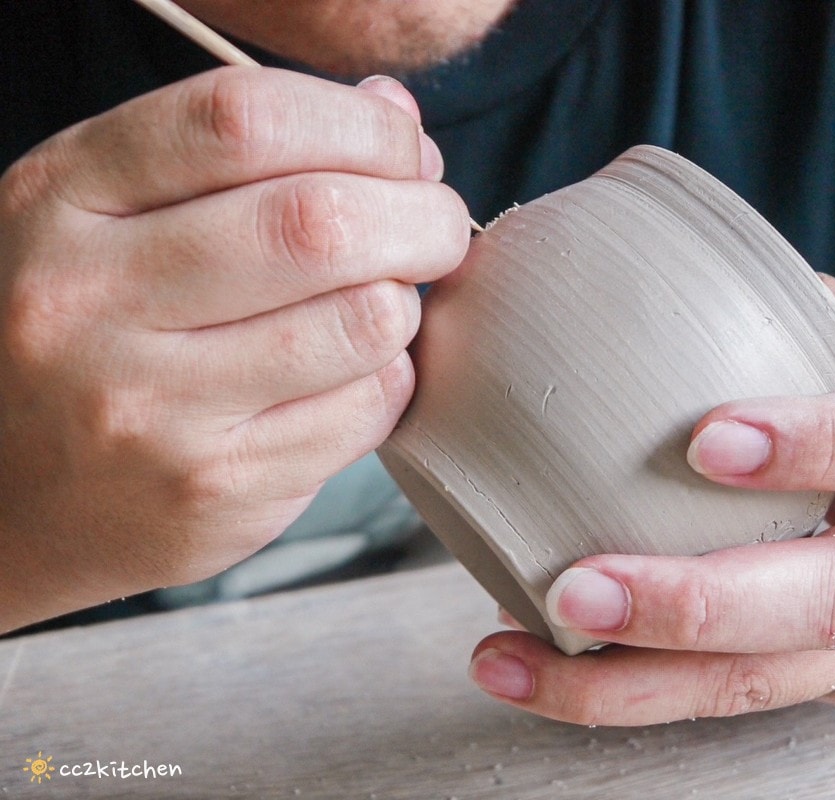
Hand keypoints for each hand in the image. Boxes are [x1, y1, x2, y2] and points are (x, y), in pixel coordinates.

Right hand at [0, 68, 468, 630]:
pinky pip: (364, 410)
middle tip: (435, 225)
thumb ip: (241, 151)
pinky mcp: (217, 488)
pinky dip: (387, 380)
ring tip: (379, 302)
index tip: (405, 152)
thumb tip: (391, 111)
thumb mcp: (109, 211)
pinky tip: (350, 375)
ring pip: (362, 322)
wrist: (4, 500)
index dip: (361, 127)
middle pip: (318, 224)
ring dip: (404, 303)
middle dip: (419, 215)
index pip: (244, 122)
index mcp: (62, 199)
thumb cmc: (78, 333)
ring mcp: (151, 409)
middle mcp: (91, 302)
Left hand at [469, 276, 834, 724]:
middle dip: (697, 602)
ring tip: (520, 657)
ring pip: (770, 680)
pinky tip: (547, 670)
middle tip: (576, 587)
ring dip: (635, 682)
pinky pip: (737, 701)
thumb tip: (651, 273)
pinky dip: (634, 695)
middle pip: (834, 598)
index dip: (816, 442)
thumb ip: (798, 324)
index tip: (705, 440)